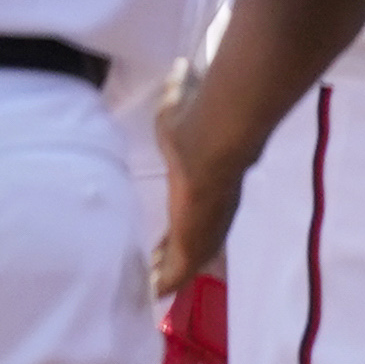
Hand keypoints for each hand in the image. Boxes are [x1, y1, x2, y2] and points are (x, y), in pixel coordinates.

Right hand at [153, 84, 246, 296]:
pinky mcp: (191, 243)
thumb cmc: (194, 127)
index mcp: (208, 187)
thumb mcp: (180, 111)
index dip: (184, 224)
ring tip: (151, 288)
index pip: (196, 212)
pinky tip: (153, 294)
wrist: (213, 144)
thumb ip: (180, 97)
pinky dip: (166, 282)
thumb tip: (181, 69)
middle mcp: (211, 213)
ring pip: (185, 260)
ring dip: (169, 273)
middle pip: (194, 242)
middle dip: (174, 254)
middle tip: (155, 268)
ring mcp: (203, 230)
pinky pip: (177, 271)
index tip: (170, 234)